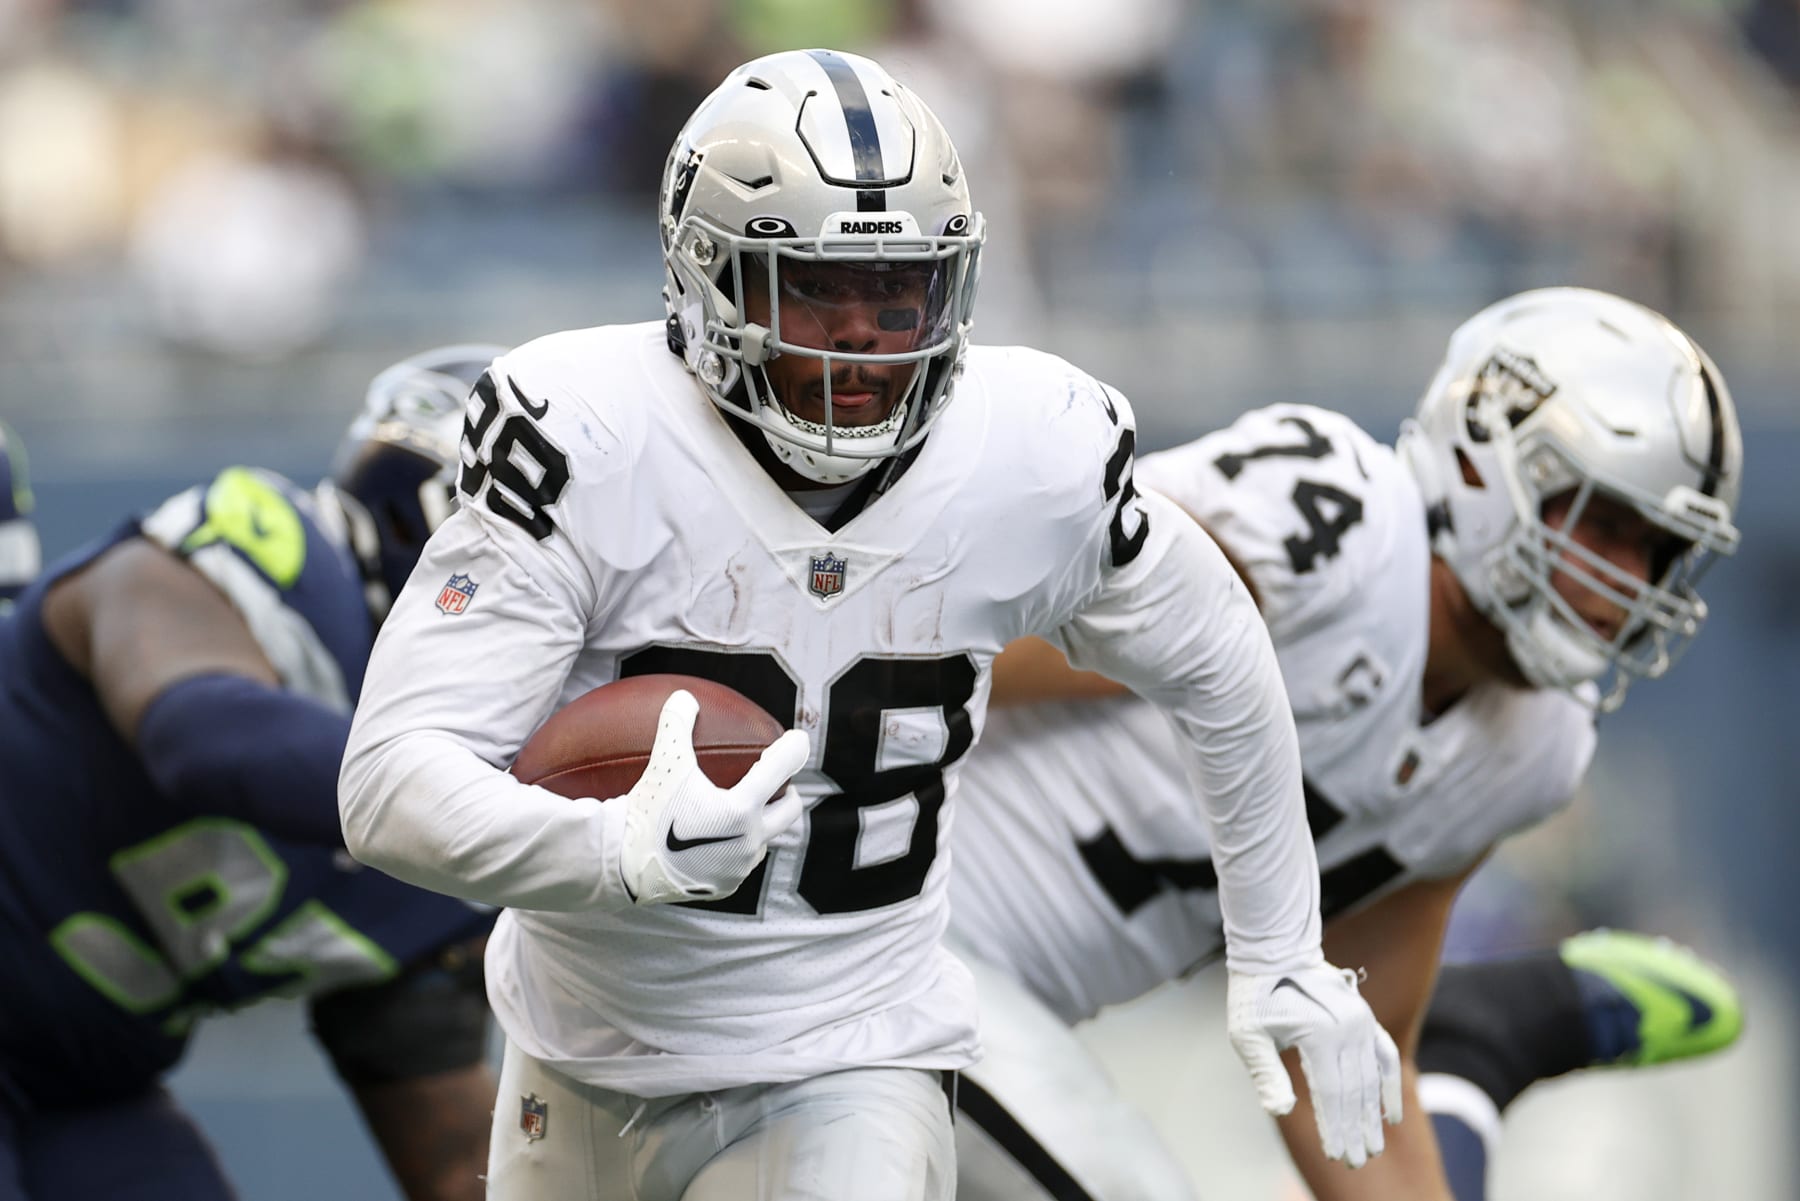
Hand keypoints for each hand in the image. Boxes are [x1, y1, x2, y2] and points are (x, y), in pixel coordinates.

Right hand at [616, 689, 810, 904]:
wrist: (622, 865)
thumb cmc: (646, 811)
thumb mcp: (662, 763)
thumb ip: (676, 725)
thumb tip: (683, 696)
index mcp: (740, 808)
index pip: (780, 769)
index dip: (794, 749)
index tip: (798, 740)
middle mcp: (748, 840)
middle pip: (788, 810)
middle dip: (787, 792)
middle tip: (776, 781)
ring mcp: (739, 866)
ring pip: (764, 839)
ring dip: (760, 822)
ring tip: (744, 809)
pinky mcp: (725, 886)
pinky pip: (741, 863)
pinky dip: (736, 847)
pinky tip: (718, 839)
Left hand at [1227, 963, 1402, 1167]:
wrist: (1274, 953)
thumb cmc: (1255, 995)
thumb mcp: (1248, 1035)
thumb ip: (1266, 1073)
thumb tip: (1281, 1111)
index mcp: (1320, 1033)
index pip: (1331, 1093)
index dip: (1334, 1127)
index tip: (1335, 1155)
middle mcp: (1348, 1028)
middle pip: (1355, 1091)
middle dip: (1355, 1130)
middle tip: (1357, 1160)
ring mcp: (1361, 1022)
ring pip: (1372, 1078)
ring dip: (1373, 1115)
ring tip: (1372, 1146)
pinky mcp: (1365, 1019)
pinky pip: (1386, 1056)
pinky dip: (1390, 1085)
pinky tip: (1391, 1114)